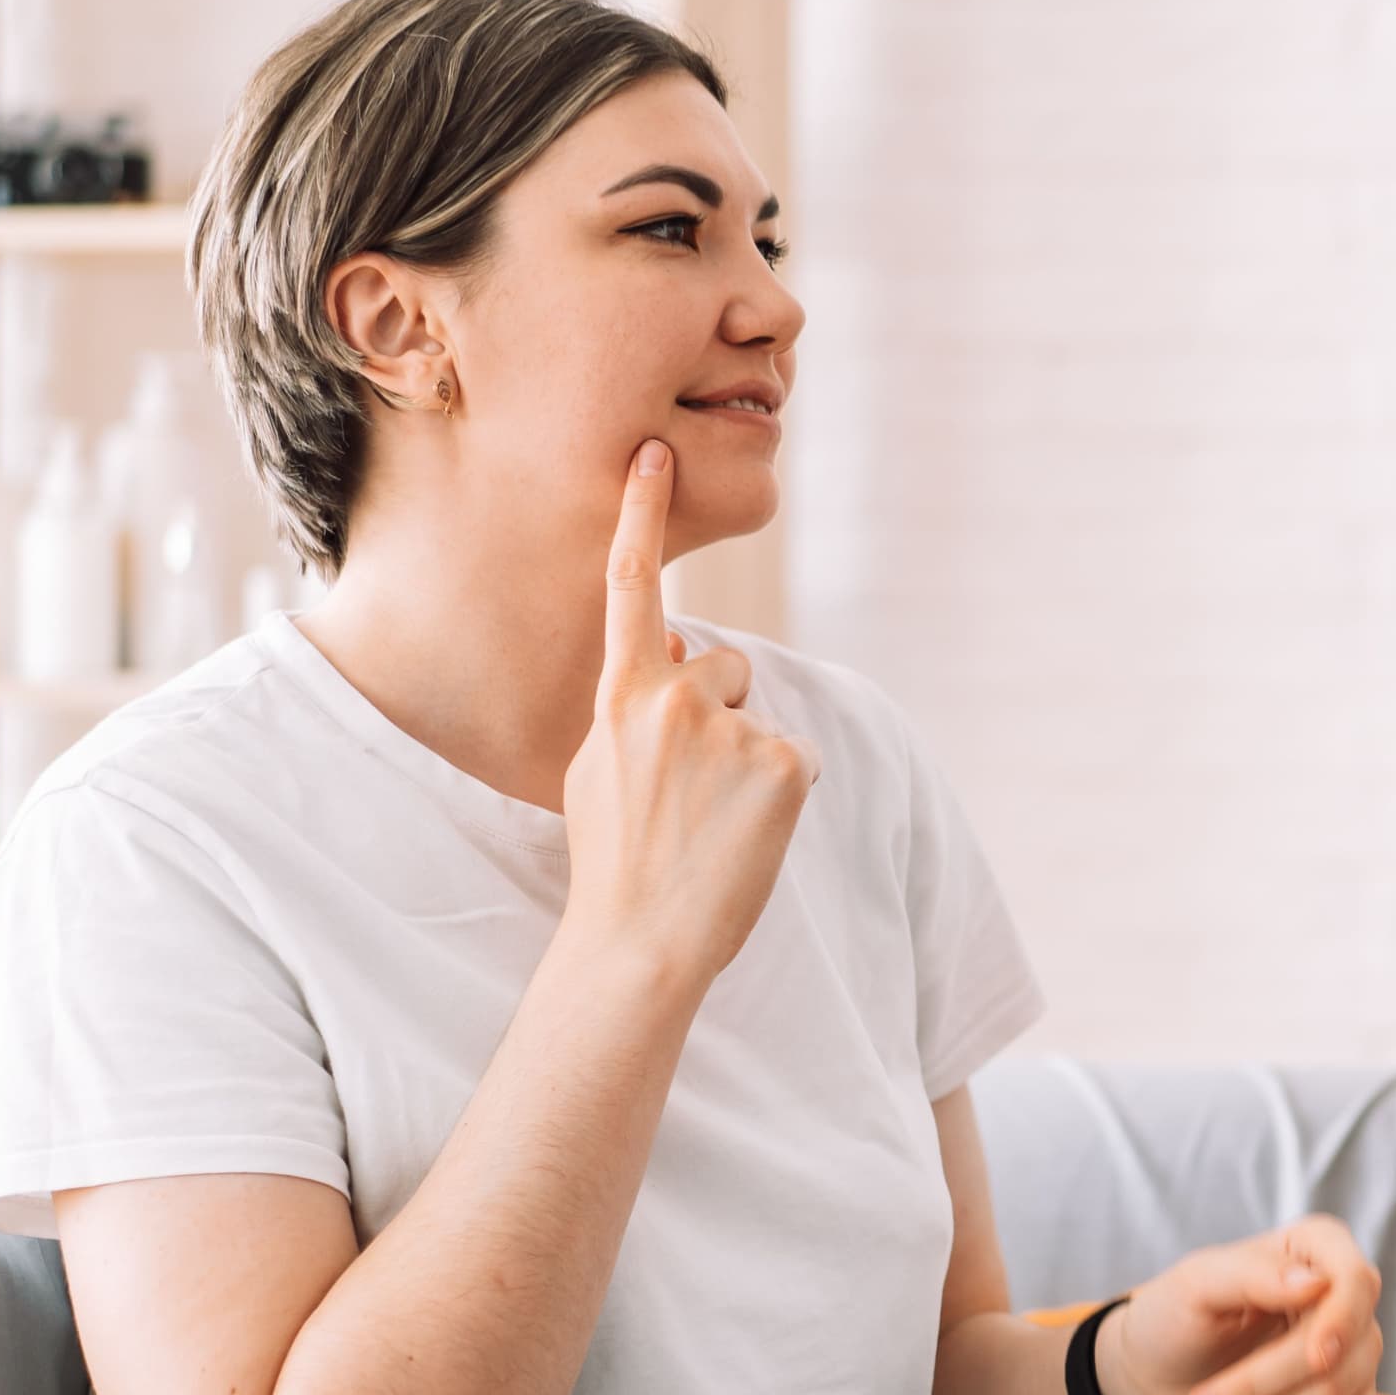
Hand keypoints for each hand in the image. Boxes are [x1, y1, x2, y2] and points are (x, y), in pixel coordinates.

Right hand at [558, 441, 817, 987]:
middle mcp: (674, 698)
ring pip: (759, 716)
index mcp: (620, 696)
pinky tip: (747, 836)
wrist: (640, 940)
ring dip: (749, 760)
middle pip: (724, 664)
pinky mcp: (784, 764)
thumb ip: (632, 701)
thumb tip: (678, 641)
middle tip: (689, 794)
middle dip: (718, 713)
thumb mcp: (600, 767)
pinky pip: (795, 758)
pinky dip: (781, 795)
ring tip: (713, 824)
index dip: (642, 517)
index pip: (633, 590)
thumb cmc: (615, 862)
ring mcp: (732, 729)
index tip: (652, 454)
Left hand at [1095, 1216, 1384, 1394]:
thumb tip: (1316, 1283)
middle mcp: (1347, 1302)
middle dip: (1260, 1391)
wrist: (1156, 1377)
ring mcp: (1355, 1358)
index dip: (1341, 1322)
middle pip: (1338, 1358)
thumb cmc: (1175, 1319)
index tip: (1314, 1358)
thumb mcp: (1195, 1284)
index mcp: (1318, 1250)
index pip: (1356, 1281)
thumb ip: (1252, 1272)